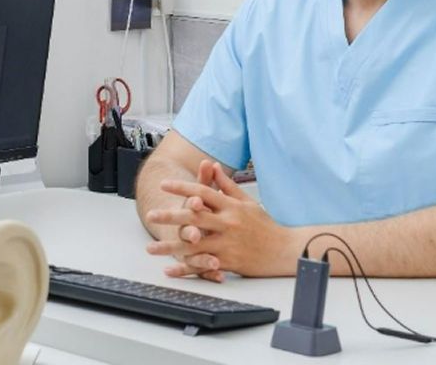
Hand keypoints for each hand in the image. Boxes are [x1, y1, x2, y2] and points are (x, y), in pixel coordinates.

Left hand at [146, 162, 294, 277]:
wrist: (285, 249)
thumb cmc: (265, 225)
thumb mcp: (246, 201)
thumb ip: (226, 185)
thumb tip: (212, 165)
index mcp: (231, 206)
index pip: (203, 192)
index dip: (182, 187)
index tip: (164, 185)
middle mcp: (228, 224)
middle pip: (194, 218)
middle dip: (170, 216)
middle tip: (150, 216)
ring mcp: (228, 244)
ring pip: (194, 245)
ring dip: (170, 247)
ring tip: (151, 248)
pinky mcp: (229, 262)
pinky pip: (202, 266)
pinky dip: (186, 269)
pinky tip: (169, 270)